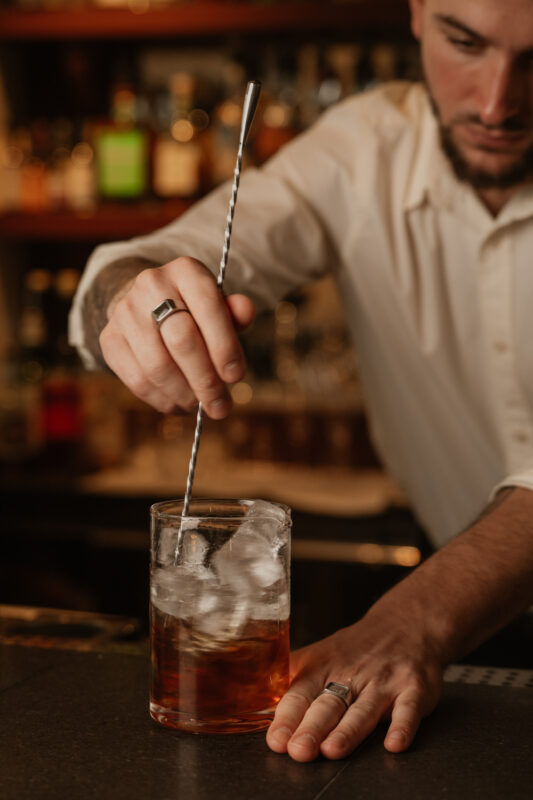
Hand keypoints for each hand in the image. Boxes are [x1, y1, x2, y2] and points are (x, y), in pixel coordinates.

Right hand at [99, 257, 254, 416]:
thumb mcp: (217, 306)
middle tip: (221, 406)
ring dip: (184, 395)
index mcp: (186, 271)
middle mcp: (151, 285)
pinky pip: (138, 380)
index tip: (236, 377)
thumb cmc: (193, 310)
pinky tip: (179, 404)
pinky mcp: (110, 339)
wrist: (146, 303)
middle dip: (206, 380)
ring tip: (200, 406)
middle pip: (181, 341)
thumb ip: (234, 312)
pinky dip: (162, 400)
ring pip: (157, 366)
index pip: (209, 308)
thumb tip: (246, 311)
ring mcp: (125, 312)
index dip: (224, 347)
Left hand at [266, 614, 442, 761]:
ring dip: (348, 730)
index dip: (286, 717)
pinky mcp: (413, 688)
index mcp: (323, 667)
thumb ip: (292, 679)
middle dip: (312, 727)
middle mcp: (351, 674)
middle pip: (328, 704)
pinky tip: (394, 743)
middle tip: (298, 750)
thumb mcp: (320, 656)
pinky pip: (408, 708)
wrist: (405, 623)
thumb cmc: (356, 648)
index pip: (300, 693)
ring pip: (363, 708)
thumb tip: (257, 704)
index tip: (276, 739)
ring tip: (332, 750)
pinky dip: (402, 726)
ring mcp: (383, 681)